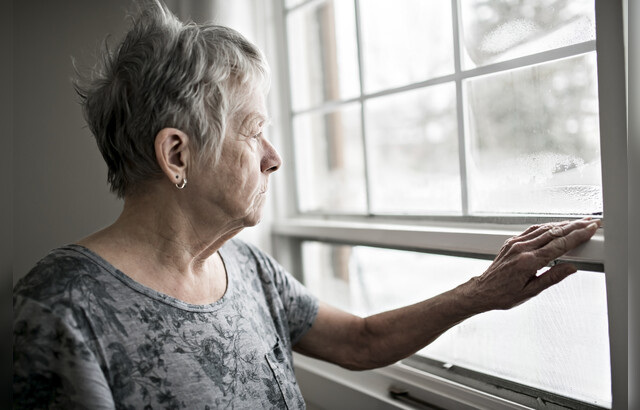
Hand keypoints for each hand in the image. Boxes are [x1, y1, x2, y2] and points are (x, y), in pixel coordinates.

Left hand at [463, 218, 600, 311]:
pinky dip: (547, 226)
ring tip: (579, 222)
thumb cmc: (504, 295)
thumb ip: (553, 278)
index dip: (577, 235)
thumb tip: (572, 268)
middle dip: (574, 226)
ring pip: (543, 228)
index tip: (590, 229)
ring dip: (562, 224)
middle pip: (553, 232)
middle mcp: (521, 249)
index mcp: (528, 262)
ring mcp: (515, 243)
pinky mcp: (511, 242)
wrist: (483, 290)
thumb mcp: (531, 291)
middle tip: (591, 221)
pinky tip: (557, 225)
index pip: (559, 245)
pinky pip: (532, 230)